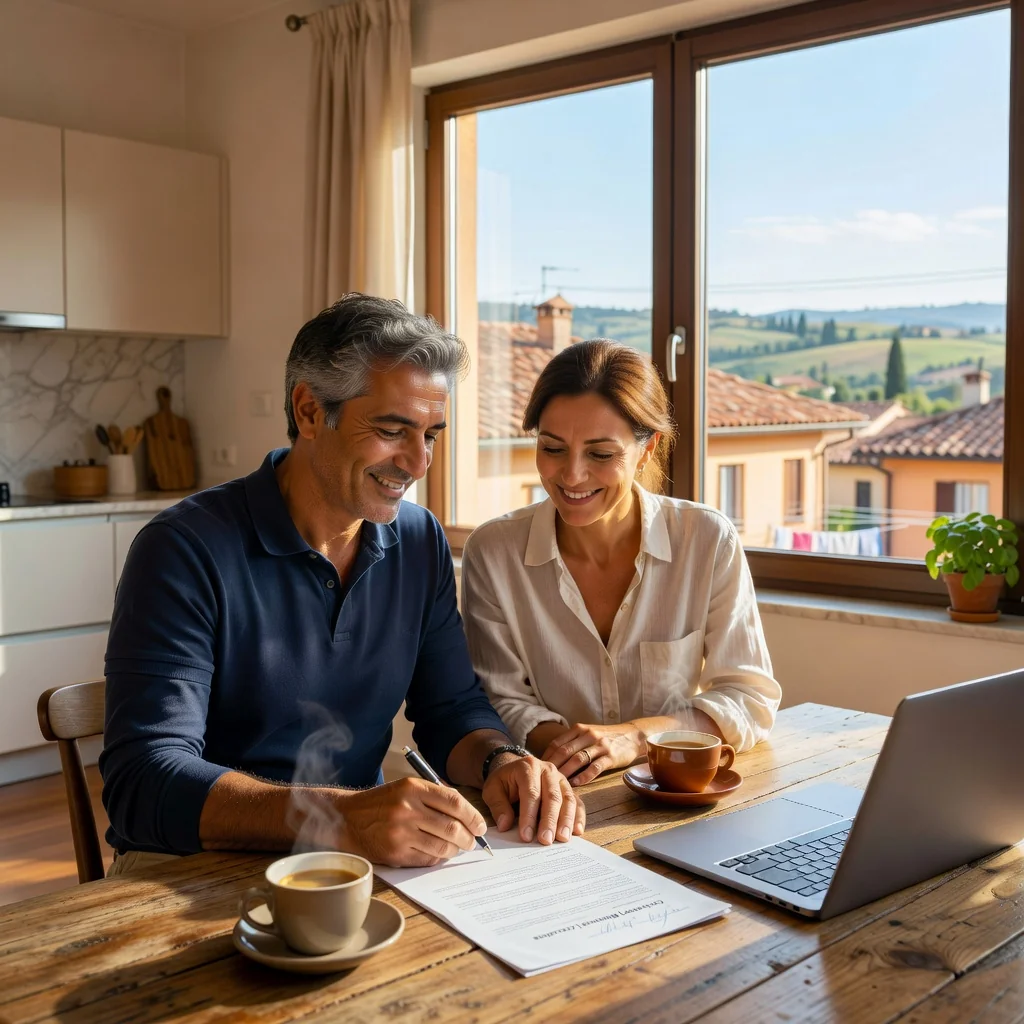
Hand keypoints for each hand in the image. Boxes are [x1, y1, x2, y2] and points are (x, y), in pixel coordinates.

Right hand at [337, 777, 486, 866]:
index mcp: (413, 788)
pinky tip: (439, 853)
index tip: (481, 826)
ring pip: (442, 846)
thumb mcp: (406, 788)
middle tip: (473, 841)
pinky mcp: (395, 853)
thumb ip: (435, 797)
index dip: (473, 816)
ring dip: (455, 850)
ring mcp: (400, 833)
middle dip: (469, 838)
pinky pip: (427, 859)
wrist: (348, 819)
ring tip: (457, 848)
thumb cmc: (383, 803)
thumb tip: (468, 816)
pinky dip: (438, 857)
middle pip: (451, 827)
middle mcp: (407, 809)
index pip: (454, 802)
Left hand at [482, 753, 585, 844]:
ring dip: (566, 820)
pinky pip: (577, 802)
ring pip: (568, 798)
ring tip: (562, 838)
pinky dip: (578, 817)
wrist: (514, 769)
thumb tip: (505, 825)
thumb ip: (498, 806)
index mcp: (528, 767)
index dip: (529, 816)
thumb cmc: (504, 781)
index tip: (526, 836)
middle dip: (550, 820)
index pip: (531, 793)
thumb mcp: (493, 789)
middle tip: (546, 840)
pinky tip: (577, 831)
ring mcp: (560, 778)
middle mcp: (548, 769)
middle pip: (552, 796)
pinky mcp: (568, 788)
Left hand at [542, 723, 644, 785]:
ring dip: (566, 772)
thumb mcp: (588, 735)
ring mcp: (600, 745)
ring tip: (555, 784)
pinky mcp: (611, 756)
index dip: (546, 756)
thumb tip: (551, 760)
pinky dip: (584, 776)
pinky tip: (576, 784)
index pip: (557, 743)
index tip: (536, 769)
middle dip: (552, 765)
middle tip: (541, 779)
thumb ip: (572, 743)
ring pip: (578, 759)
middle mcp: (588, 735)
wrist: (632, 735)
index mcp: (579, 729)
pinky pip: (595, 767)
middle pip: (565, 751)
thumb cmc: (606, 738)